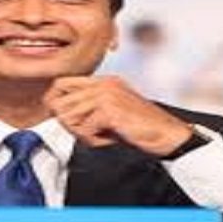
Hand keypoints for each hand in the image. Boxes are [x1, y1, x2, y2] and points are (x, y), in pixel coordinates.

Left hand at [43, 75, 192, 155]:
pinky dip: (93, 140)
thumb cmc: (141, 127)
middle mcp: (103, 84)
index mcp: (104, 81)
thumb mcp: (111, 111)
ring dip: (82, 133)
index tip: (57, 115)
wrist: (168, 134)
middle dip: (68, 122)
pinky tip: (107, 139)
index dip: (54, 100)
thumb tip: (58, 113)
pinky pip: (84, 129)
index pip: (62, 83)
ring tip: (99, 137)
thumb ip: (88, 108)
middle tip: (86, 133)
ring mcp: (106, 95)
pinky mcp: (109, 110)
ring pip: (70, 117)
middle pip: (61, 101)